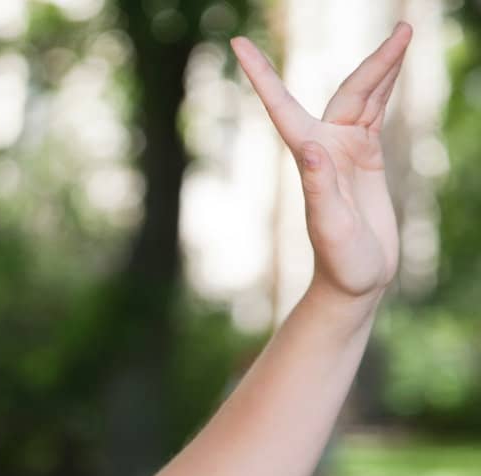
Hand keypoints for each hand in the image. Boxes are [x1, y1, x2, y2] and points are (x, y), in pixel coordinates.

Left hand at [232, 22, 411, 300]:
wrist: (354, 280)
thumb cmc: (339, 262)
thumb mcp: (329, 227)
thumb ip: (320, 188)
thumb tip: (312, 149)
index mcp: (309, 158)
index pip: (280, 106)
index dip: (260, 75)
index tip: (237, 43)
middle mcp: (324, 146)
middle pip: (349, 91)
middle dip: (377, 61)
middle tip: (405, 27)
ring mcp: (345, 149)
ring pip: (365, 95)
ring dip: (384, 66)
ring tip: (406, 32)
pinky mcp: (365, 156)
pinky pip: (377, 111)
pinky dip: (387, 87)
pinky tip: (394, 66)